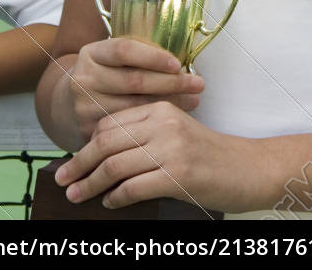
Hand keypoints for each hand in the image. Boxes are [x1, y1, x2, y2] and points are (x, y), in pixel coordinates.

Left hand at [54, 101, 261, 211]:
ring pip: (114, 166)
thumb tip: (104, 156)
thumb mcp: (178, 133)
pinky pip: (133, 187)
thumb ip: (147, 135)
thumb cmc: (212, 156)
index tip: (74, 161)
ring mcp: (172, 149)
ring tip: (76, 195)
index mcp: (161, 108)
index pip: (110, 123)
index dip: (87, 144)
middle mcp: (164, 124)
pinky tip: (110, 203)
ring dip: (90, 184)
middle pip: (106, 143)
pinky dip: (116, 198)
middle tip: (61, 178)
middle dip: (78, 164)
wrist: (251, 168)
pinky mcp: (178, 175)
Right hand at [65, 38, 203, 139]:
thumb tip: (181, 61)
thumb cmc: (106, 77)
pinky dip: (153, 122)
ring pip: (134, 106)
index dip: (153, 56)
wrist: (67, 105)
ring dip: (169, 103)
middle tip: (198, 83)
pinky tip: (172, 118)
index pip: (124, 50)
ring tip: (194, 100)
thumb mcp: (112, 59)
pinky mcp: (88, 130)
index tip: (178, 63)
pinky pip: (127, 127)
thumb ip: (138, 55)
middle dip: (171, 82)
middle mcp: (84, 78)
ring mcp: (84, 106)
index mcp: (91, 53)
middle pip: (133, 80)